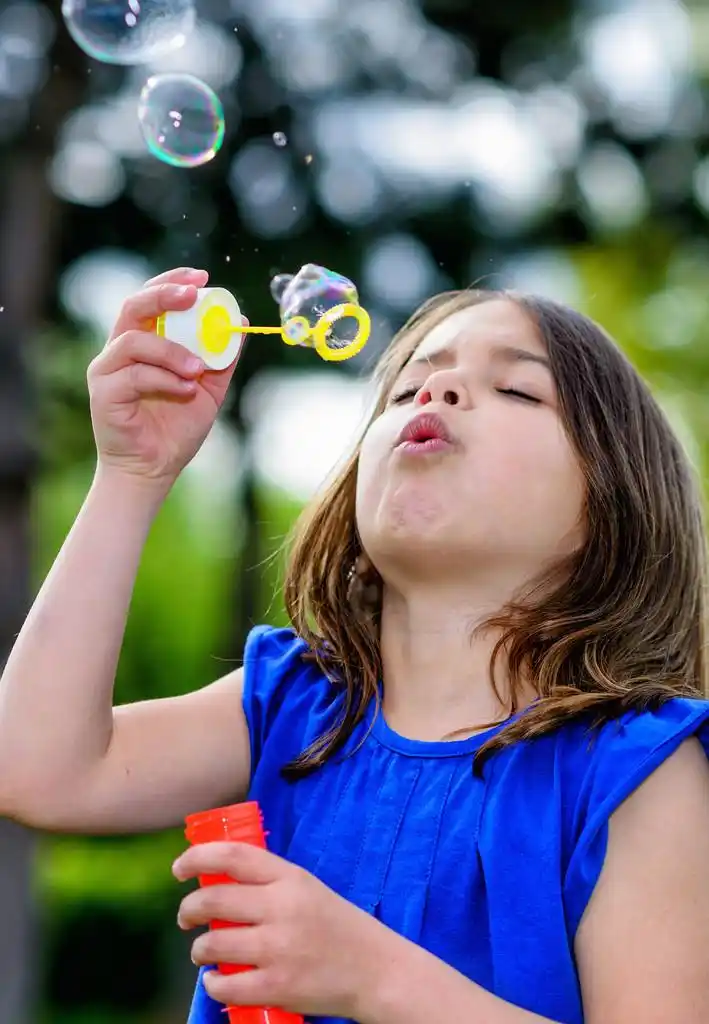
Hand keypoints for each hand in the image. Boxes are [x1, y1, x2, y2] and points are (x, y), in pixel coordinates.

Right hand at [88, 267, 244, 492]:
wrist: (155, 469)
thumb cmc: (176, 429)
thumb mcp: (210, 389)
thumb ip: (223, 358)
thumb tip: (241, 320)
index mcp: (144, 343)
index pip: (151, 299)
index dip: (173, 282)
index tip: (202, 277)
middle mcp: (121, 351)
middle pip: (134, 306)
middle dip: (165, 295)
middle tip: (194, 294)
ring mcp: (107, 370)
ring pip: (135, 340)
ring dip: (172, 350)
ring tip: (198, 369)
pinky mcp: (104, 393)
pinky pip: (134, 375)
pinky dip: (165, 378)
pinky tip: (186, 389)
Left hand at [172, 841, 387, 1019]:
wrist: (375, 970)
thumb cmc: (336, 926)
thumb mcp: (306, 888)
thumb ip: (267, 881)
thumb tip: (215, 880)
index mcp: (290, 878)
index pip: (232, 855)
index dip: (197, 858)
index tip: (180, 868)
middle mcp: (282, 908)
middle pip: (213, 900)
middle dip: (188, 910)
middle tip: (185, 918)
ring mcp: (278, 949)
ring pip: (212, 945)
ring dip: (199, 950)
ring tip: (204, 952)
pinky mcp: (277, 986)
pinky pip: (224, 985)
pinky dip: (213, 984)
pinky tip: (218, 980)